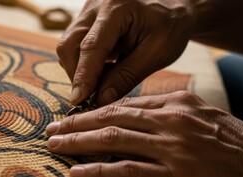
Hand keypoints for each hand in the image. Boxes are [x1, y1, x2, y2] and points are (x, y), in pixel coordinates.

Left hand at [46, 91, 242, 176]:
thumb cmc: (236, 147)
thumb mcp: (202, 118)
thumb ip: (168, 114)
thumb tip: (134, 118)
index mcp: (177, 105)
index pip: (123, 105)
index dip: (92, 112)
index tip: (71, 119)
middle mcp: (171, 122)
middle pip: (111, 118)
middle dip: (76, 125)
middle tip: (51, 131)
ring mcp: (172, 149)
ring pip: (113, 140)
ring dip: (78, 144)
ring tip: (55, 148)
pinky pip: (128, 172)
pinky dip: (99, 172)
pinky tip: (79, 174)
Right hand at [57, 0, 194, 105]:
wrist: (174, 7)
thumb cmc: (171, 26)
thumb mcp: (157, 53)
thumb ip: (127, 76)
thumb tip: (100, 99)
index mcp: (117, 7)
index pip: (91, 46)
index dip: (83, 76)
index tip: (78, 100)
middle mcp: (97, 4)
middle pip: (69, 44)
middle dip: (77, 74)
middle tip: (92, 96)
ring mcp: (89, 9)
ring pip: (68, 45)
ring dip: (80, 68)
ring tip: (104, 80)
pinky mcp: (87, 17)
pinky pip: (75, 43)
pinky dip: (85, 61)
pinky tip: (104, 68)